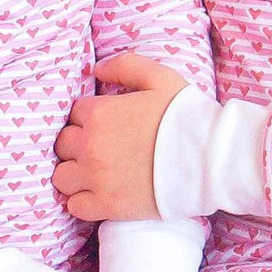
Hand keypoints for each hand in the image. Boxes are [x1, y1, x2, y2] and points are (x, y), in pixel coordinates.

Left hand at [54, 53, 188, 220]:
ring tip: (97, 172)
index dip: (91, 118)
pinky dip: (82, 200)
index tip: (109, 125)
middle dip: (79, 144)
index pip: (75, 113)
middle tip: (103, 148)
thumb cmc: (186, 116)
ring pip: (61, 176)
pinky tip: (99, 193)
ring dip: (75, 173)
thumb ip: (124, 65)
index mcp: (98, 113)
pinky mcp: (107, 206)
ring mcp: (96, 178)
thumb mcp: (159, 76)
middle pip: (63, 145)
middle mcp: (90, 146)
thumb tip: (97, 70)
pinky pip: (74, 206)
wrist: (209, 159)